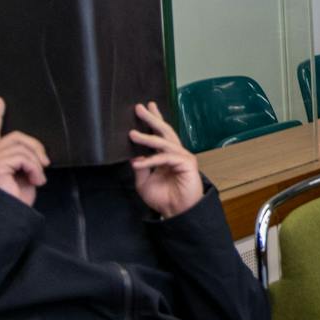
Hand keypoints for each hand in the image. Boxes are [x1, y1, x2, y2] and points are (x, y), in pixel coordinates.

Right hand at [0, 97, 47, 206]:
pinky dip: (34, 168)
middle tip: (45, 163)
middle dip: (36, 146)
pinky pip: (23, 157)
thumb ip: (24, 159)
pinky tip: (35, 180)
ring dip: (36, 163)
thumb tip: (39, 153)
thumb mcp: (23, 175)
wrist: (7, 217)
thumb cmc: (16, 201)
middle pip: (16, 136)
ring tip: (38, 178)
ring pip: (22, 147)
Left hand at [130, 101, 204, 219]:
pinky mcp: (187, 163)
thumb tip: (134, 155)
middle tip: (140, 107)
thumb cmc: (163, 199)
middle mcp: (176, 153)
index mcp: (167, 156)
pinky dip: (151, 159)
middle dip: (153, 118)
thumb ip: (141, 167)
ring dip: (148, 137)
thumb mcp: (144, 182)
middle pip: (165, 131)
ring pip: (164, 142)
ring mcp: (183, 157)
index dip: (154, 120)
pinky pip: (165, 157)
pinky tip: (138, 163)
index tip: (145, 108)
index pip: (160, 135)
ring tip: (133, 134)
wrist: (176, 212)